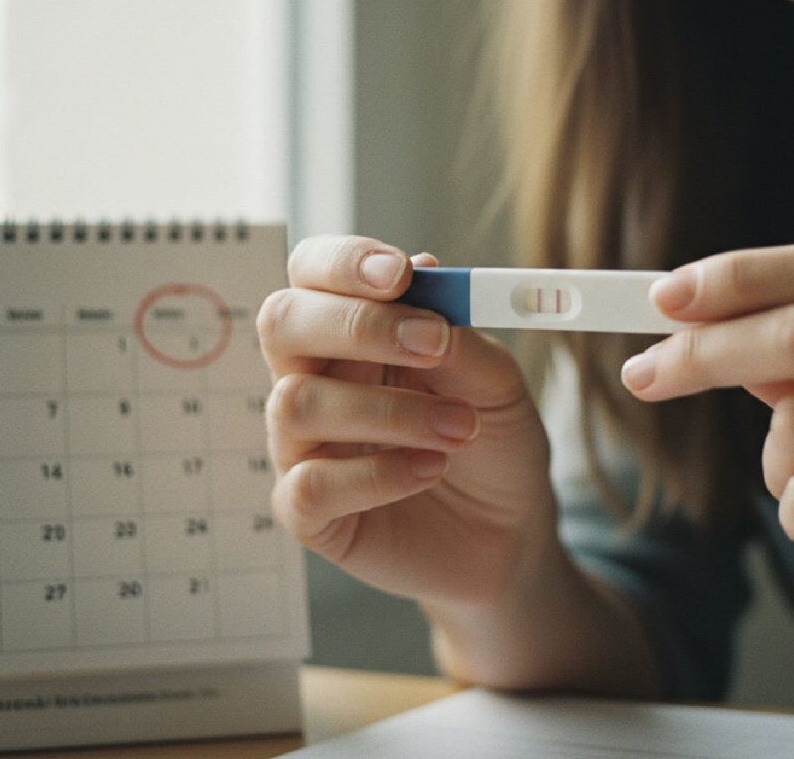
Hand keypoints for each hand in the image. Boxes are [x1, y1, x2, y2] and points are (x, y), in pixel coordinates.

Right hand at [257, 235, 555, 608]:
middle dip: (355, 324)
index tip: (400, 273)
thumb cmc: (495, 442)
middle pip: (281, 323)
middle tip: (432, 343)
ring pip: (296, 403)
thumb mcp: (498, 380)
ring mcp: (305, 445)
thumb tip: (423, 275)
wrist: (512, 531)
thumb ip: (459, 334)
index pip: (313, 272)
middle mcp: (317, 377)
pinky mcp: (309, 514)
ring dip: (390, 410)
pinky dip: (378, 475)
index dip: (343, 263)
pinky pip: (310, 485)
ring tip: (461, 427)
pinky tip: (430, 470)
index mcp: (355, 331)